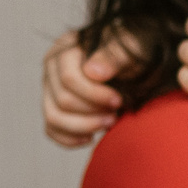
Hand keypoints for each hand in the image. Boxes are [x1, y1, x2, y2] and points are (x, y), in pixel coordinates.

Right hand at [43, 29, 124, 146]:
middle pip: (63, 101)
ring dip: (84, 127)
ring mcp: (50, 88)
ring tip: (108, 123)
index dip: (95, 95)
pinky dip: (70, 138)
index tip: (118, 101)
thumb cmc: (135, 53)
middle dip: (93, 112)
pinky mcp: (53, 106)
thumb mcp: (131, 48)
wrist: (137, 66)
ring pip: (53, 118)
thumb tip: (93, 72)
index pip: (69, 80)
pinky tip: (91, 137)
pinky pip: (51, 129)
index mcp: (66, 48)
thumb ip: (113, 56)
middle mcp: (52, 67)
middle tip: (116, 113)